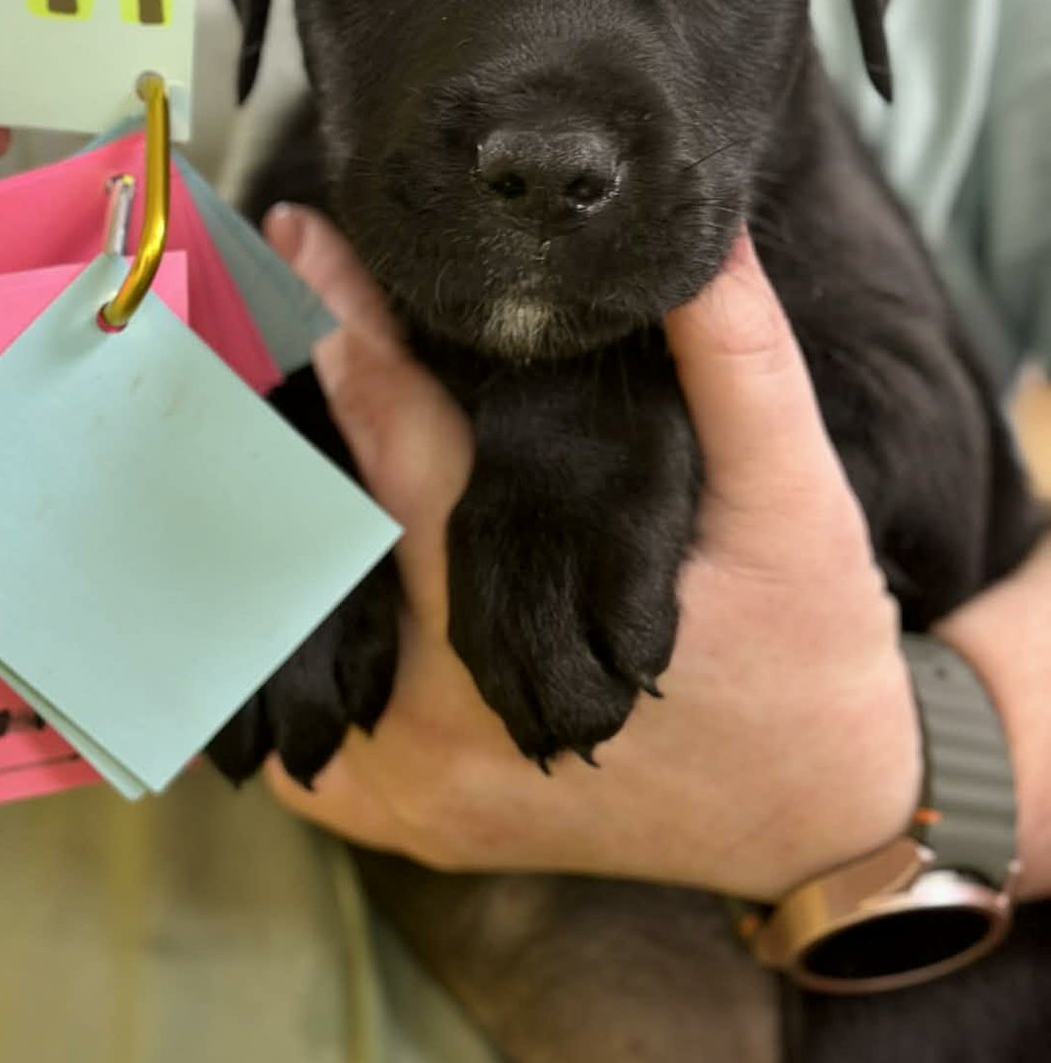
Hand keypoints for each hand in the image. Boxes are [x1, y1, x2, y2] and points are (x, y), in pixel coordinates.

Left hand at [262, 207, 919, 903]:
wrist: (825, 816)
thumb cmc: (813, 649)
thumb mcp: (799, 500)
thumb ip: (740, 363)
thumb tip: (696, 242)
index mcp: (531, 635)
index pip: (404, 452)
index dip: (352, 331)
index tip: (303, 240)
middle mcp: (449, 728)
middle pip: (313, 545)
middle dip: (277, 421)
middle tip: (242, 307)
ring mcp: (417, 790)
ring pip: (288, 641)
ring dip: (261, 527)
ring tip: (237, 410)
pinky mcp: (412, 822)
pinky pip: (302, 736)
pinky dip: (281, 646)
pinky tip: (270, 556)